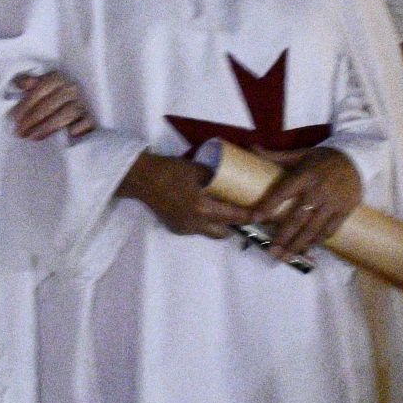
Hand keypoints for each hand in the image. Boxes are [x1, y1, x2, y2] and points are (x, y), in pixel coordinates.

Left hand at [9, 71, 95, 141]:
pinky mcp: (91, 118)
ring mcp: (82, 103)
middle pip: (50, 104)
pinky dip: (77, 128)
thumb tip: (23, 84)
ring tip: (33, 137)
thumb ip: (27, 82)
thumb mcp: (38, 85)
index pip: (39, 91)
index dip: (25, 106)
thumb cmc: (50, 97)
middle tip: (20, 132)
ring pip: (66, 114)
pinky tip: (66, 135)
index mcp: (57, 78)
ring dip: (48, 127)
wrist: (76, 108)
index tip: (15, 119)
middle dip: (33, 120)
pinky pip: (86, 123)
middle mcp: (71, 88)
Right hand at [117, 150, 247, 238]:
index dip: (248, 216)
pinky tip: (202, 210)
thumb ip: (214, 177)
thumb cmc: (170, 170)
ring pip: (209, 233)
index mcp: (203, 208)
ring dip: (218, 225)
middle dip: (234, 226)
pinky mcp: (175, 228)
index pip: (233, 216)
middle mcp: (195, 223)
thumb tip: (229, 178)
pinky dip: (203, 223)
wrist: (142, 179)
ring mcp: (184, 228)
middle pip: (223, 232)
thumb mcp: (197, 169)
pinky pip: (196, 229)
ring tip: (223, 212)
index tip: (261, 215)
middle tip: (241, 214)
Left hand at [248, 148, 363, 259]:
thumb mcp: (301, 154)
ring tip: (287, 256)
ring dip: (299, 244)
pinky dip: (318, 240)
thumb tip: (252, 147)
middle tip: (272, 251)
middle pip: (297, 218)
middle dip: (284, 236)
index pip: (282, 192)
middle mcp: (318, 190)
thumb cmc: (323, 158)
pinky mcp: (345, 209)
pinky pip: (330, 229)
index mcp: (305, 175)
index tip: (254, 218)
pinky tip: (308, 248)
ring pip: (313, 228)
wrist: (356, 158)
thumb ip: (276, 156)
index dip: (268, 206)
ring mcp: (333, 202)